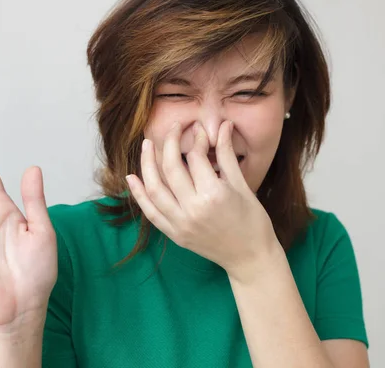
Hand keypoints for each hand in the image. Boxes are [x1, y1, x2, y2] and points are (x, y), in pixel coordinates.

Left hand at [125, 121, 280, 279]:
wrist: (251, 258)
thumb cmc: (253, 221)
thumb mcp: (242, 185)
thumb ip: (227, 155)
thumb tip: (223, 125)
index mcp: (213, 195)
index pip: (196, 158)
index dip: (197, 139)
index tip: (198, 130)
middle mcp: (193, 209)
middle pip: (171, 168)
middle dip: (170, 142)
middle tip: (174, 128)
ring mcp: (180, 224)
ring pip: (154, 188)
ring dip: (147, 164)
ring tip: (147, 145)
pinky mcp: (174, 234)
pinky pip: (150, 212)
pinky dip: (138, 195)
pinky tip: (131, 177)